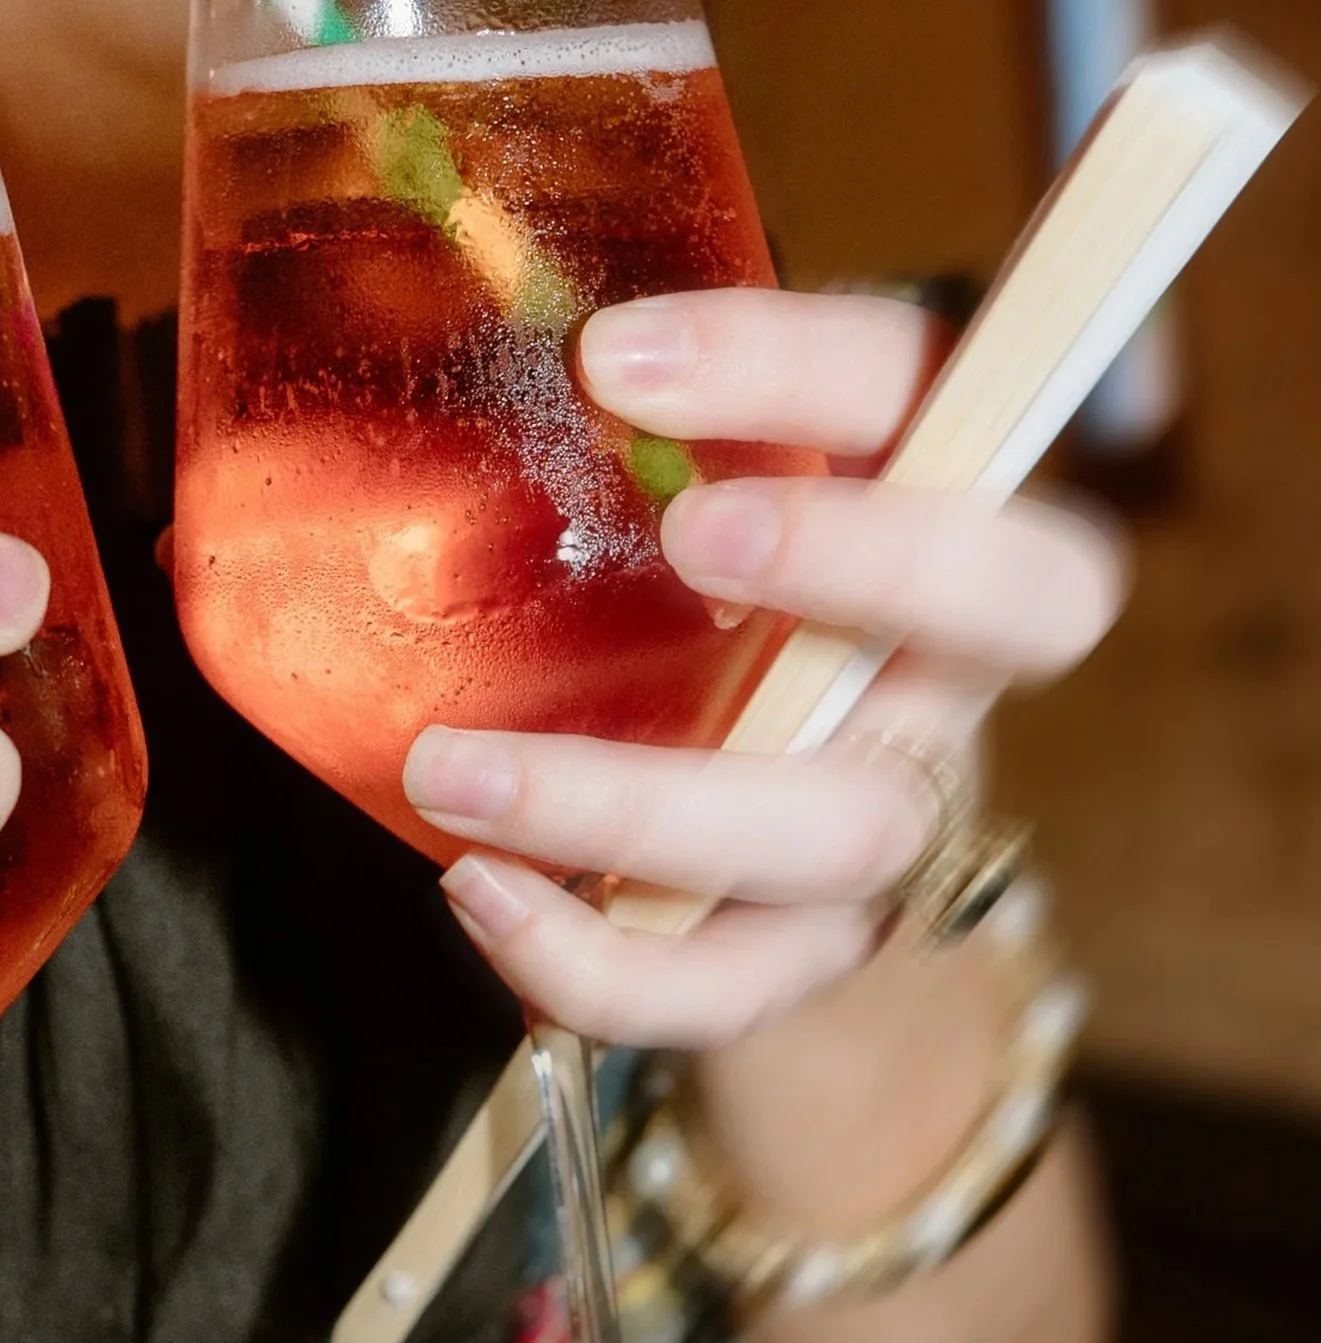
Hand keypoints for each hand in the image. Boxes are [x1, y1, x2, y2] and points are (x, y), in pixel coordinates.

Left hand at [401, 288, 1125, 1045]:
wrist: (720, 832)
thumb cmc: (668, 600)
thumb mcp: (642, 487)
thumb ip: (564, 432)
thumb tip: (326, 386)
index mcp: (924, 492)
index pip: (918, 388)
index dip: (799, 365)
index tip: (616, 356)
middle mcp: (946, 654)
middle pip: (1016, 605)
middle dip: (867, 556)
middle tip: (692, 531)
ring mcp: (896, 810)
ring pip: (850, 827)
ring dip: (645, 803)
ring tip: (455, 770)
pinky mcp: (809, 949)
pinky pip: (738, 986)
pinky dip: (606, 964)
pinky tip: (479, 893)